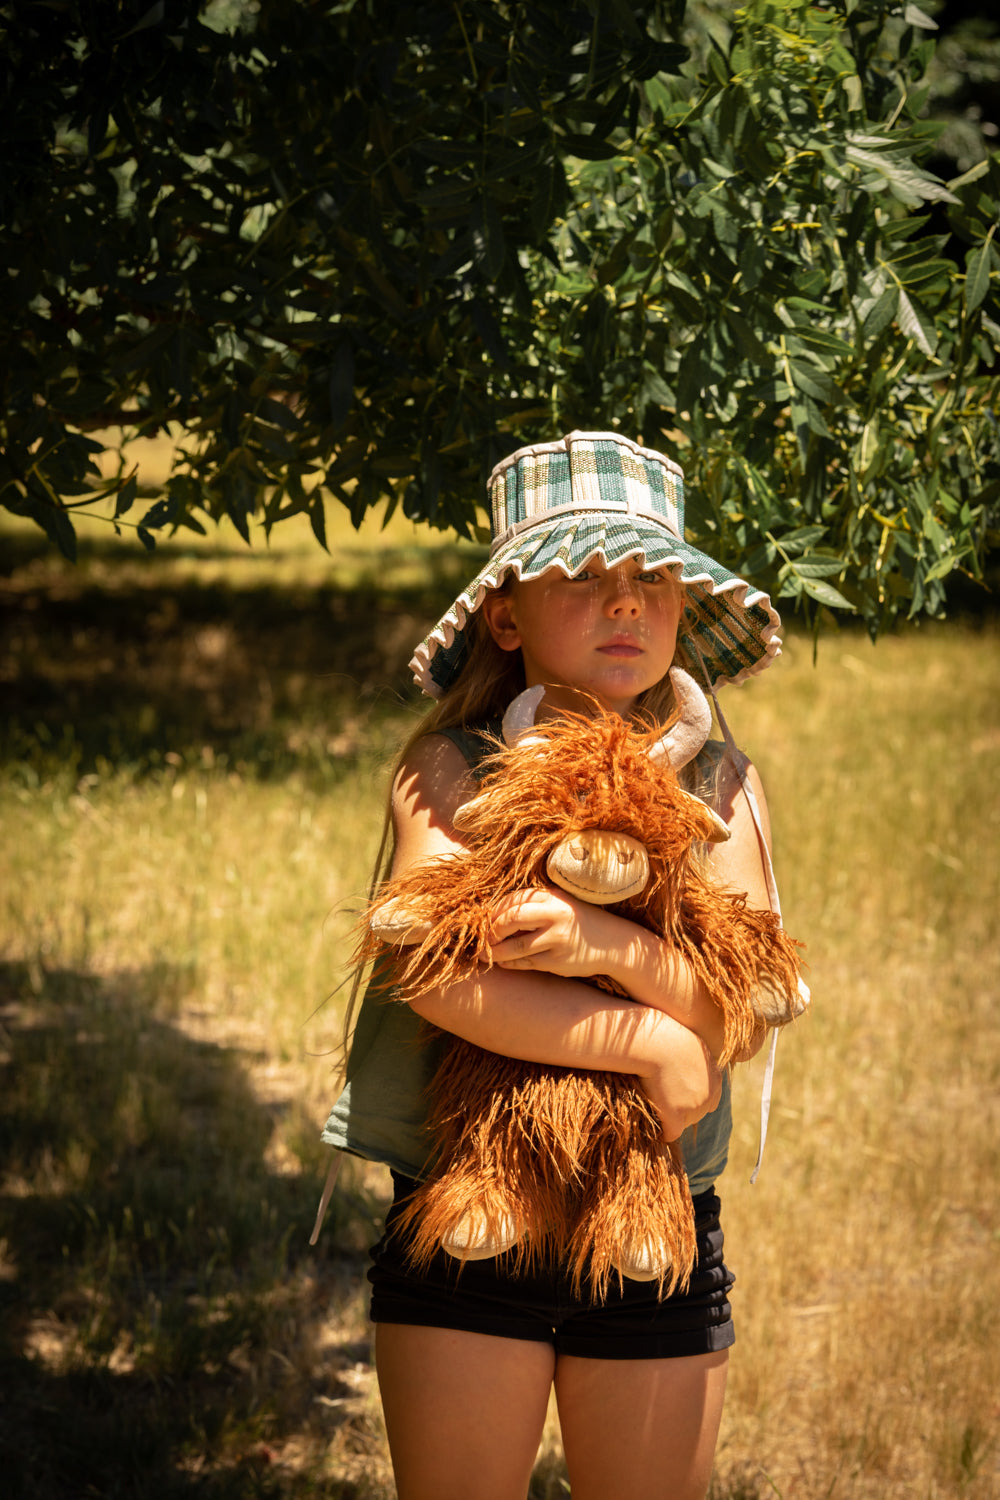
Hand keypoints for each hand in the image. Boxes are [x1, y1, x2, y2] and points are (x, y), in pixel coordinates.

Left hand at [487, 886, 627, 979]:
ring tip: (483, 955)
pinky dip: (509, 963)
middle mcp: (554, 915)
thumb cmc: (580, 921)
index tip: (484, 919)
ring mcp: (556, 939)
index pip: (513, 900)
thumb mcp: (560, 904)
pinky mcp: (557, 961)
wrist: (613, 943)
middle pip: (511, 919)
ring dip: (494, 952)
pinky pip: (525, 962)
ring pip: (514, 946)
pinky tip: (502, 962)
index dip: (494, 911)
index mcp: (552, 896)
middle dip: (491, 930)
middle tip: (482, 938)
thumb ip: (533, 906)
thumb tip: (495, 915)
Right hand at [638, 1023, 722, 1141]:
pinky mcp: (676, 1118)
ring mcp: (694, 1108)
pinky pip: (669, 1134)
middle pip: (696, 1113)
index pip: (709, 1100)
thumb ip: (695, 1058)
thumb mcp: (690, 1042)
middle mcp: (709, 1096)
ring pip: (682, 1122)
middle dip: (681, 1107)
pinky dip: (660, 1131)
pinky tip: (650, 1120)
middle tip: (661, 1091)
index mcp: (715, 1078)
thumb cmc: (665, 1036)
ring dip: (669, 1115)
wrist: (653, 1043)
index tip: (675, 1089)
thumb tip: (689, 1065)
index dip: (691, 1096)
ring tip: (653, 1096)